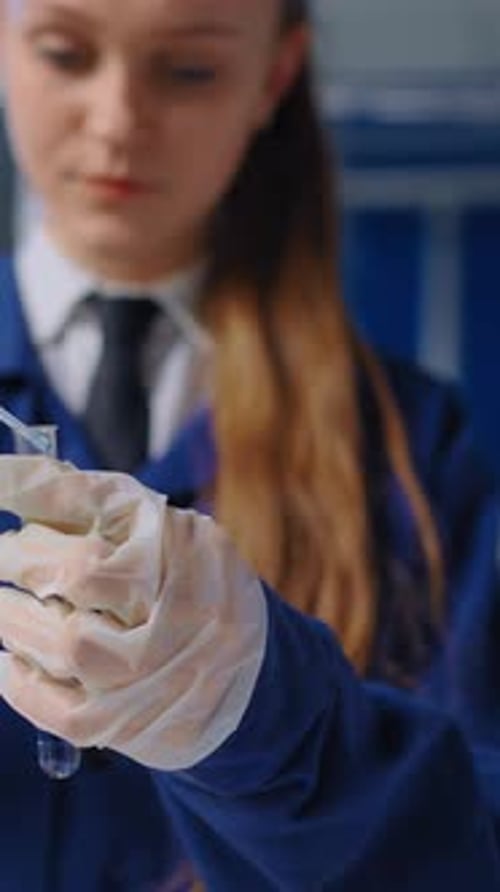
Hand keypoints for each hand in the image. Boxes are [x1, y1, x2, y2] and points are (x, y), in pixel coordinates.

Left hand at [0, 456, 265, 769]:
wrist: (247, 672)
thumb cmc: (185, 582)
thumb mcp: (153, 526)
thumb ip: (82, 502)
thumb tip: (2, 482)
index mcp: (177, 540)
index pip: (90, 500)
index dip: (25, 485)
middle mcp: (180, 599)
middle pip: (79, 571)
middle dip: (20, 559)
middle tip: (4, 555)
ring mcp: (160, 668)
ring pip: (65, 643)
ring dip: (13, 620)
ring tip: (5, 607)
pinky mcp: (135, 721)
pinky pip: (60, 709)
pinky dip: (20, 682)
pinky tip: (8, 660)